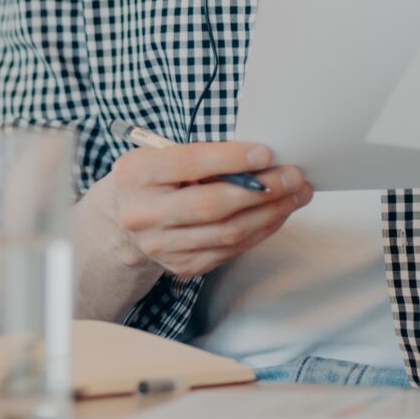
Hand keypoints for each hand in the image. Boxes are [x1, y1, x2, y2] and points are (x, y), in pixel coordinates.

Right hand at [83, 140, 311, 279]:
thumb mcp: (162, 156)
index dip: (229, 159)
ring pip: (228, 232)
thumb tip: (261, 159)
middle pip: (213, 205)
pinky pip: (230, 250)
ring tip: (297, 195)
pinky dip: (260, 231)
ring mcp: (161, 246)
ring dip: (270, 213)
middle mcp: (144, 214)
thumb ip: (202, 157)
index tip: (266, 152)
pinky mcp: (181, 266)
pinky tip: (277, 214)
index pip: (188, 164)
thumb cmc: (154, 179)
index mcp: (136, 175)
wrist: (122, 222)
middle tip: (295, 177)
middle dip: (262, 190)